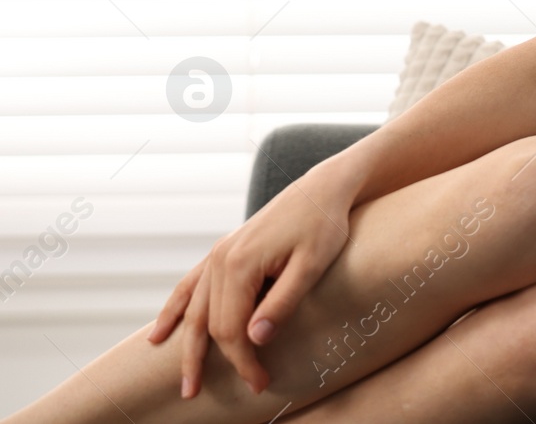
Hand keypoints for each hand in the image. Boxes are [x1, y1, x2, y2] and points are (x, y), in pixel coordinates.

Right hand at [148, 164, 357, 397]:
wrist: (321, 189)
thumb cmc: (324, 226)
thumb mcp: (313, 265)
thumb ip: (283, 302)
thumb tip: (253, 339)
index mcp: (240, 264)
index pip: (231, 328)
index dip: (242, 361)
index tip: (259, 384)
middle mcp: (221, 259)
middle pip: (208, 323)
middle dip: (213, 362)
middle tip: (208, 396)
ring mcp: (218, 254)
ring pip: (193, 308)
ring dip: (186, 345)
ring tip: (185, 381)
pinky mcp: (223, 250)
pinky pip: (190, 285)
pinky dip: (174, 310)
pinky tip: (160, 333)